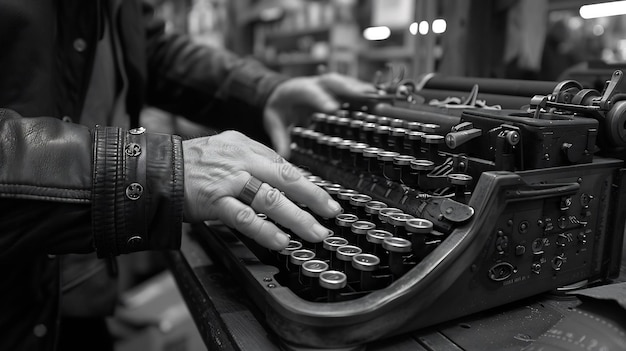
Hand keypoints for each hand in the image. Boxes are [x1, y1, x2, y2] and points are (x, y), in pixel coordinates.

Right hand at [182, 131, 342, 249]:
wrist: (156, 168)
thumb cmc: (192, 163)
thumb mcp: (225, 149)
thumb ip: (252, 160)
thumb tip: (283, 177)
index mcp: (245, 146)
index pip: (284, 164)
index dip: (306, 182)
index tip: (323, 197)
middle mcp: (240, 160)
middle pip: (285, 178)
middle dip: (313, 196)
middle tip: (332, 212)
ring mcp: (228, 180)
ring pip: (270, 198)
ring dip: (296, 217)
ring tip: (315, 232)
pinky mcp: (213, 200)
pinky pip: (243, 217)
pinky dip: (264, 229)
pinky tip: (281, 240)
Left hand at [263, 73, 375, 157]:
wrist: (281, 93)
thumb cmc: (279, 108)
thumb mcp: (274, 123)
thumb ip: (280, 138)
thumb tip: (284, 158)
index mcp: (297, 90)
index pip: (310, 92)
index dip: (322, 99)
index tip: (333, 109)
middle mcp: (316, 83)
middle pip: (336, 82)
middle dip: (352, 90)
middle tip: (368, 101)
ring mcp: (330, 85)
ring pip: (349, 84)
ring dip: (365, 92)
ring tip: (382, 103)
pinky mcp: (339, 89)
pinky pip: (355, 89)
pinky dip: (368, 96)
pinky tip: (382, 103)